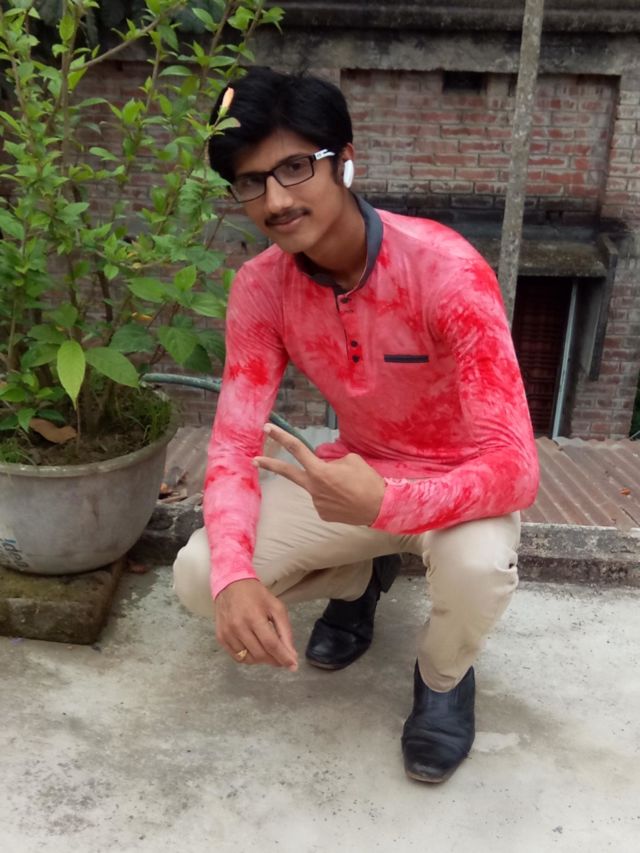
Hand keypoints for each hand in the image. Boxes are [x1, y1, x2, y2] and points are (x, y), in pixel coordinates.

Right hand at [214, 578, 297, 671]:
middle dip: (274, 660)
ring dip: (262, 660)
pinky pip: (237, 657)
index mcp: (254, 617)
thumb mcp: (276, 607)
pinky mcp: (221, 637)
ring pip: (248, 659)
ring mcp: (227, 633)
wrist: (230, 585)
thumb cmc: (256, 595)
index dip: (283, 657)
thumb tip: (291, 655)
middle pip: (260, 654)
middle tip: (281, 657)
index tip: (293, 666)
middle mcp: (238, 627)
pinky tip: (254, 649)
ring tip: (268, 651)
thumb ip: (285, 631)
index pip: (271, 644)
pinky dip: (248, 658)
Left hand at [253, 423, 385, 524]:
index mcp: (320, 470)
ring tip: (347, 489)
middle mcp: (313, 487)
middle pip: (288, 473)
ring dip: (326, 484)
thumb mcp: (351, 460)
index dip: (281, 437)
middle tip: (254, 459)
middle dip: (270, 465)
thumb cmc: (367, 481)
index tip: (267, 429)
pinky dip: (332, 496)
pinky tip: (345, 499)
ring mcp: (316, 502)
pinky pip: (323, 499)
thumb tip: (321, 462)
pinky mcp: (322, 513)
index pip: (297, 449)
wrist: (380, 507)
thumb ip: (331, 458)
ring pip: (316, 486)